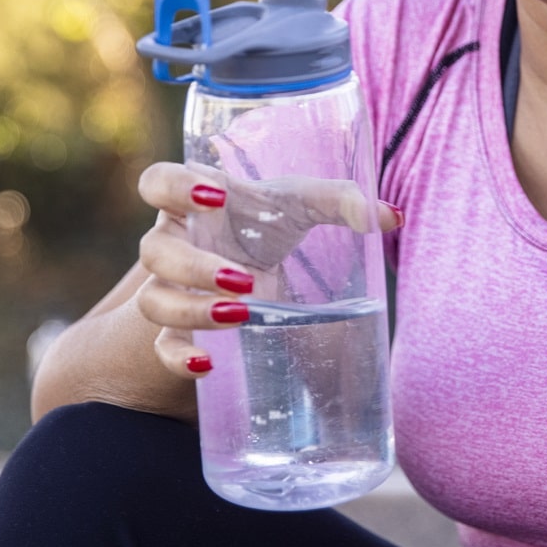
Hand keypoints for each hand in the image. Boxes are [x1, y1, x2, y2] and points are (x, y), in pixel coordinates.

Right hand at [135, 162, 401, 379]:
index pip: (157, 181)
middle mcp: (173, 241)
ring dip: (192, 309)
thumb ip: (343, 201)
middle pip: (154, 250)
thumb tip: (392, 216)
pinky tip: (207, 364)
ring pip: (154, 300)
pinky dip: (178, 358)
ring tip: (241, 316)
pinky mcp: (177, 326)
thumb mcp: (303, 204)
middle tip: (243, 279)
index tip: (216, 198)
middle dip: (195, 266)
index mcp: (194, 198)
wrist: (249, 262)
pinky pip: (162, 346)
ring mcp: (169, 286)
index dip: (174, 188)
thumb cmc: (270, 219)